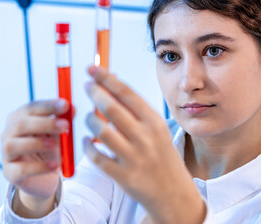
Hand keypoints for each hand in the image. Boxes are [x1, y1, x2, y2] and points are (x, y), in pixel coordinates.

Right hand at [1, 99, 70, 216]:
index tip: (65, 105)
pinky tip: (54, 166)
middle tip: (65, 125)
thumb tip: (72, 108)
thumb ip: (63, 120)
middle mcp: (8, 134)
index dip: (48, 106)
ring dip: (37, 143)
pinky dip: (39, 167)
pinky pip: (21, 170)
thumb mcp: (58, 133)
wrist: (45, 176)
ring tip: (55, 145)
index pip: (31, 108)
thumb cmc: (48, 148)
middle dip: (45, 123)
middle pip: (21, 124)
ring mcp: (7, 154)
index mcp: (20, 118)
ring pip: (13, 146)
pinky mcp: (10, 173)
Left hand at [83, 66, 205, 223]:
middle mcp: (146, 138)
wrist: (174, 193)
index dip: (106, 78)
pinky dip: (88, 146)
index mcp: (155, 122)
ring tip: (88, 116)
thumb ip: (136, 109)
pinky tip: (88, 141)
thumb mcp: (157, 129)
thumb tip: (112, 83)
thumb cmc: (162, 155)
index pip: (127, 93)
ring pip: (101, 131)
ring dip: (89, 120)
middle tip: (86, 85)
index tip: (92, 68)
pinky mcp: (123, 177)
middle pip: (112, 108)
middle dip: (95, 92)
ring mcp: (135, 158)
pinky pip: (97, 157)